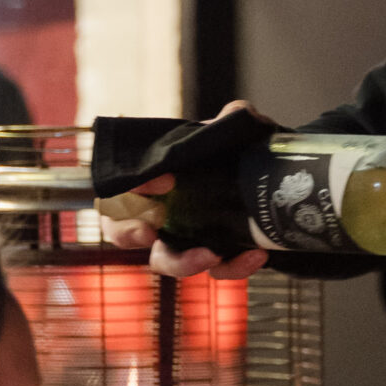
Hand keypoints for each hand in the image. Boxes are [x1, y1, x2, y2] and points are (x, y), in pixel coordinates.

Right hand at [97, 99, 269, 278]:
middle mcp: (155, 211)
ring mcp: (181, 238)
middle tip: (148, 232)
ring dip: (182, 262)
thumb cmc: (230, 152)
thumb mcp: (233, 130)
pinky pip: (217, 270)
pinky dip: (234, 266)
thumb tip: (231, 115)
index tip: (164, 181)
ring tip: (209, 254)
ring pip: (165, 261)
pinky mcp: (213, 255)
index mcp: (148, 180)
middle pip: (121, 231)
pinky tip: (256, 253)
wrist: (264, 176)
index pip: (120, 184)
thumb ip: (232, 118)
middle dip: (128, 233)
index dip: (133, 187)